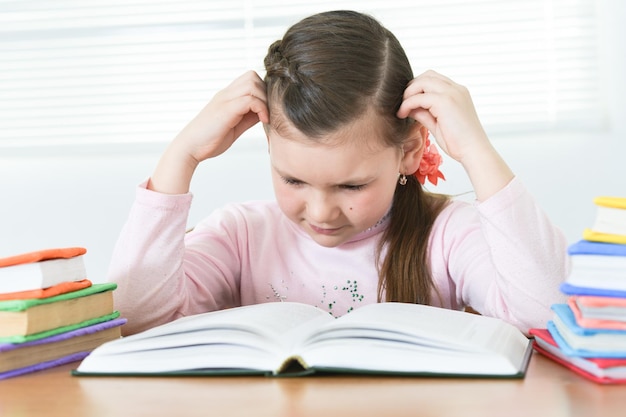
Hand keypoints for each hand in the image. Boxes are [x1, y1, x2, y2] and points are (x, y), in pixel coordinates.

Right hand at [149, 71, 268, 193]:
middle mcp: (225, 94)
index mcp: (226, 96)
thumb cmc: (210, 140)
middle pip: (252, 76)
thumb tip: (264, 113)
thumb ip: (247, 117)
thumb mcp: (234, 126)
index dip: (262, 91)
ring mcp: (224, 100)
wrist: (190, 148)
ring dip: (264, 100)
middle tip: (267, 111)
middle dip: (265, 92)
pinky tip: (263, 121)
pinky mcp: (226, 109)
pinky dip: (261, 109)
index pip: (249, 79)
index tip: (265, 109)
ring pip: (252, 84)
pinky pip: (250, 99)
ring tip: (265, 117)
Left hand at [396, 70, 488, 163]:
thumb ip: (425, 113)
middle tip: (402, 103)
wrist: (474, 152)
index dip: (418, 88)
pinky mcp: (445, 101)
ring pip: (422, 82)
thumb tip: (409, 107)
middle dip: (411, 87)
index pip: (434, 79)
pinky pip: (419, 97)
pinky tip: (403, 114)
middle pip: (427, 75)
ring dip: (408, 93)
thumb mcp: (438, 124)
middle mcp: (456, 89)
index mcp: (458, 92)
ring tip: (402, 109)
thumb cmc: (459, 143)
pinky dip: (407, 104)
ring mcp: (452, 93)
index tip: (408, 101)